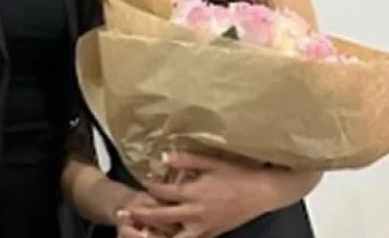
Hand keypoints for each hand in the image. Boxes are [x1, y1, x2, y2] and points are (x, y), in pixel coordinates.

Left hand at [124, 152, 277, 237]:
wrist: (262, 193)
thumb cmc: (238, 174)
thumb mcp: (212, 162)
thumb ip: (187, 160)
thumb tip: (163, 157)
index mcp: (195, 193)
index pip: (164, 193)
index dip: (149, 186)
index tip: (140, 180)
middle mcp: (196, 214)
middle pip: (162, 218)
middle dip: (142, 215)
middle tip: (125, 213)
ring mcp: (204, 227)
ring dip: (158, 235)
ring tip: (142, 232)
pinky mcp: (212, 234)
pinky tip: (167, 234)